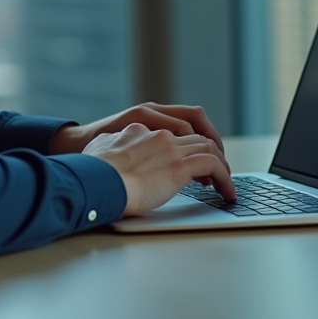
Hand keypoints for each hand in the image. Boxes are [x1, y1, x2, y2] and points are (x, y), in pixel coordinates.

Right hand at [83, 123, 235, 215]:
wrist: (95, 180)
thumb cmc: (91, 171)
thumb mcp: (99, 148)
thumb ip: (111, 145)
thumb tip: (112, 150)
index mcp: (140, 126)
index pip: (172, 129)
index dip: (185, 146)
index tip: (189, 163)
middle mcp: (158, 133)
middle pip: (195, 135)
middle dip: (209, 152)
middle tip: (214, 173)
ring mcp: (170, 148)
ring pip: (208, 147)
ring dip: (220, 165)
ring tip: (224, 184)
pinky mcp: (179, 166)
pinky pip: (213, 166)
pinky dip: (224, 178)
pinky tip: (226, 192)